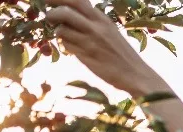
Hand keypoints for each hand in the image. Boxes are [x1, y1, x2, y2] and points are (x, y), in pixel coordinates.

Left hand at [45, 0, 166, 96]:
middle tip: (48, 16)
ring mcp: (90, 42)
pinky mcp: (86, 56)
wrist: (135, 73)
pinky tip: (74, 49)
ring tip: (65, 37)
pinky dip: (66, 46)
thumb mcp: (109, 30)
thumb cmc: (120, 52)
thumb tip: (68, 12)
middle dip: (52, 12)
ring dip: (59, 32)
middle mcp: (95, 27)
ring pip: (62, 30)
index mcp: (102, 18)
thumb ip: (91, 21)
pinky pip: (67, 46)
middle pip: (65, 12)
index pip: (76, 0)